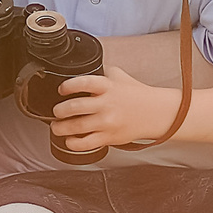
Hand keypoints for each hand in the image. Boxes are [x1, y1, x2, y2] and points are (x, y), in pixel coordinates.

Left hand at [48, 64, 179, 149]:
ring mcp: (107, 122)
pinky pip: (85, 144)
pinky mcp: (109, 137)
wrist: (155, 113)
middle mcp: (106, 104)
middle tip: (57, 111)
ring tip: (57, 126)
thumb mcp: (119, 76)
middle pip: (74, 107)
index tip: (62, 90)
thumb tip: (83, 68)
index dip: (67, 86)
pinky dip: (72, 143)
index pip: (83, 83)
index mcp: (108, 86)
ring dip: (60, 127)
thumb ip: (101, 71)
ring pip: (75, 127)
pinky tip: (69, 139)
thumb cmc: (136, 95)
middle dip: (59, 110)